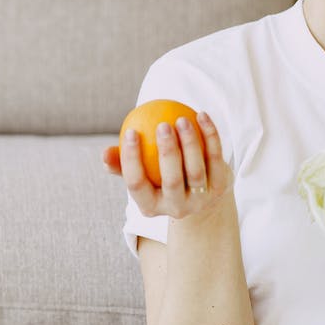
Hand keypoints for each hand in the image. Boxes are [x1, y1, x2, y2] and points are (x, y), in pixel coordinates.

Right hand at [102, 112, 233, 218]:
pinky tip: (201, 115)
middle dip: (167, 152)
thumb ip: (122, 164)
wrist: (198, 193)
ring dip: (190, 142)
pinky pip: (215, 159)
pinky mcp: (220, 189)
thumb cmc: (157, 176)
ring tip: (182, 118)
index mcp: (150, 206)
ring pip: (196, 170)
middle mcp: (176, 208)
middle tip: (162, 125)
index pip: (136, 183)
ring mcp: (200, 201)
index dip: (131, 159)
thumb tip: (104, 153)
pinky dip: (210, 136)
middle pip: (171, 180)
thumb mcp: (140, 174)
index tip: (131, 131)